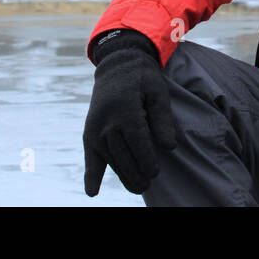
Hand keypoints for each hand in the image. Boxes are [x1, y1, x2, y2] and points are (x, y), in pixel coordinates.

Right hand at [83, 32, 177, 195]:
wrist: (115, 66)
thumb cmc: (142, 79)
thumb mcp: (158, 91)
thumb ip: (163, 118)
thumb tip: (169, 147)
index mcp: (126, 112)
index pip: (138, 145)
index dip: (147, 162)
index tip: (154, 173)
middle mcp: (107, 123)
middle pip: (124, 157)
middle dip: (137, 174)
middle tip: (147, 183)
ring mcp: (96, 130)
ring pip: (111, 160)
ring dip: (123, 175)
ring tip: (137, 187)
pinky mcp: (89, 134)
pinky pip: (90, 158)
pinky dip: (91, 175)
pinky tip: (93, 192)